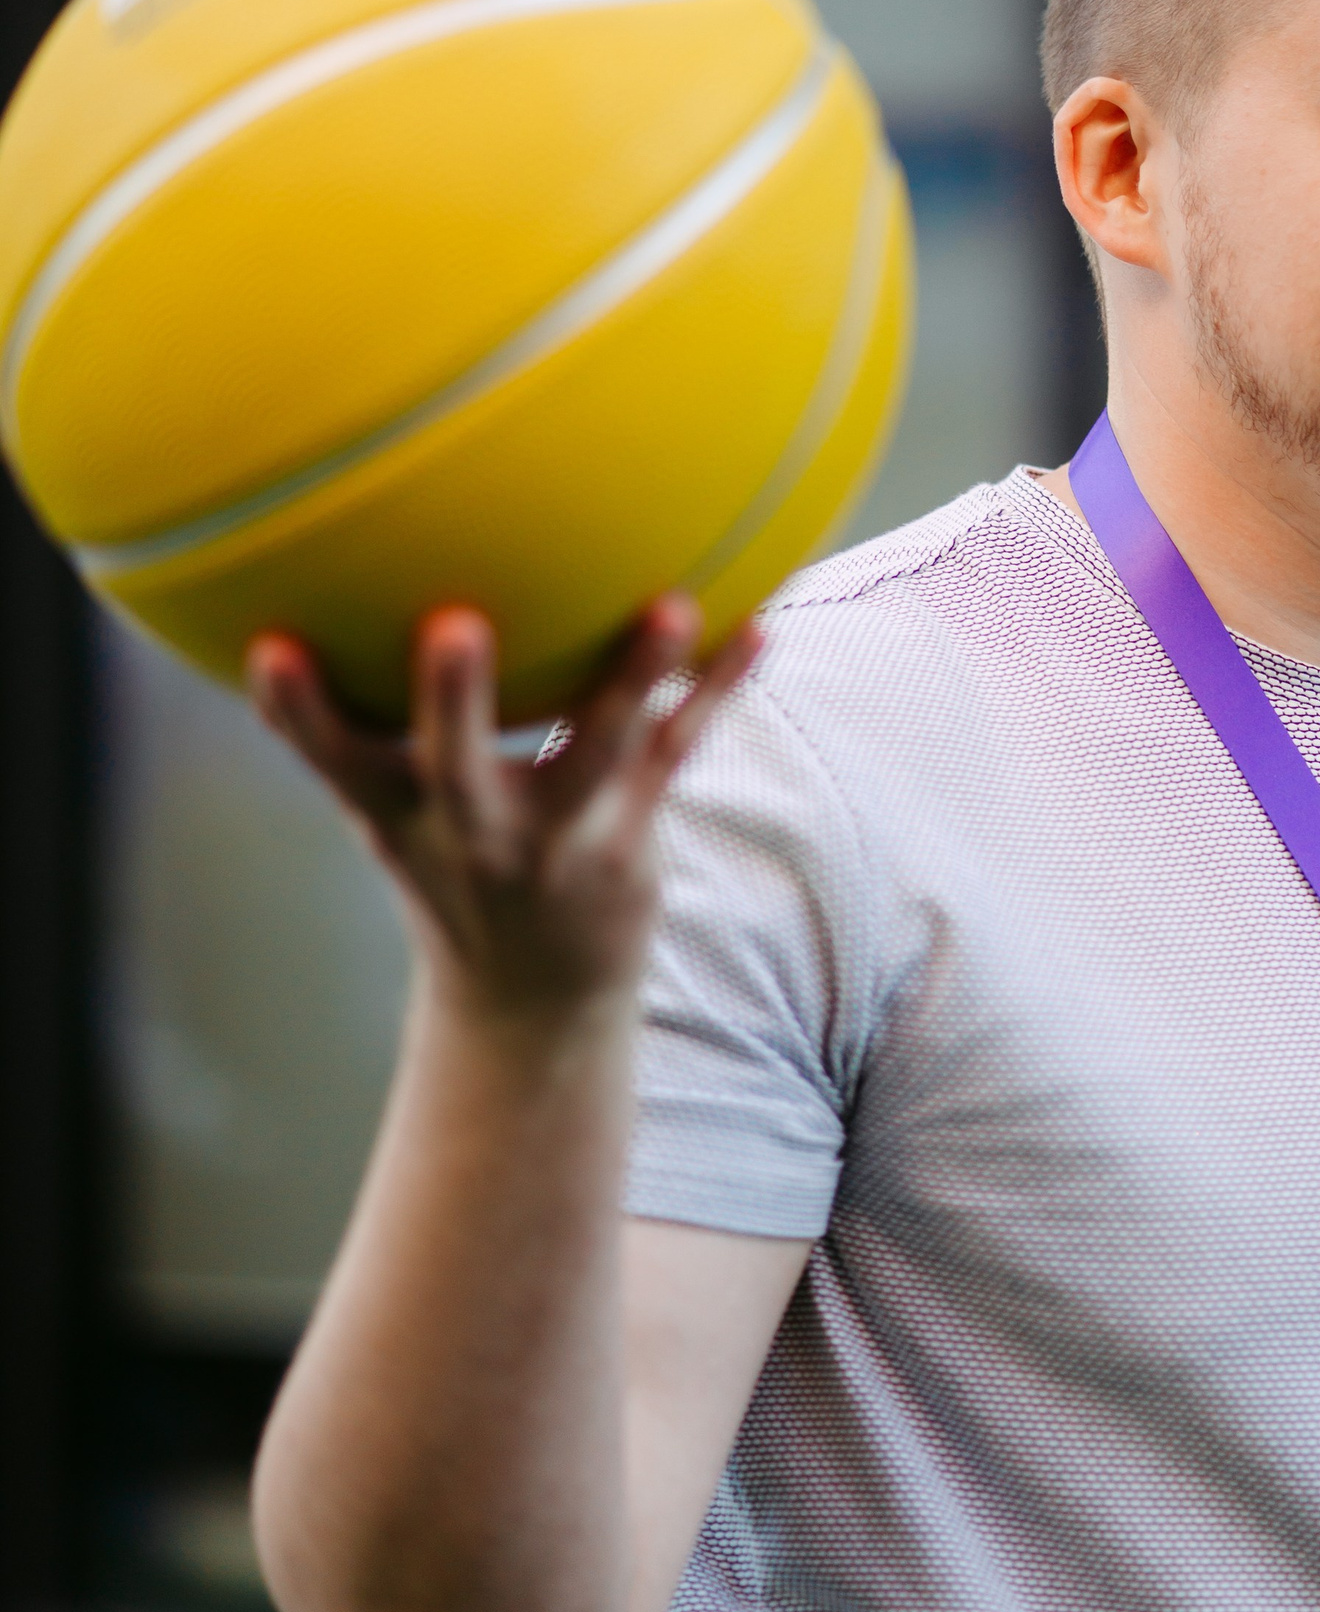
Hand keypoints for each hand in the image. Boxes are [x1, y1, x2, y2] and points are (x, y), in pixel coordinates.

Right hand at [247, 598, 759, 1021]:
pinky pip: (677, 750)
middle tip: (452, 627)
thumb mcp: (384, 811)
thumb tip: (278, 614)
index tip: (272, 649)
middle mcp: (474, 829)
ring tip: (671, 606)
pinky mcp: (630, 838)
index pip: (332, 755)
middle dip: (453, 698)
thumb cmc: (447, 871)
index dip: (296, 708)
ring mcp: (559, 839)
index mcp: (400, 814)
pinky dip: (715, 688)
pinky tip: (756, 627)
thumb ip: (345, 727)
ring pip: (598, 749)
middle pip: (457, 761)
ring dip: (634, 676)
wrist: (531, 1005)